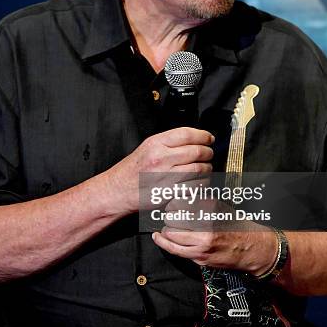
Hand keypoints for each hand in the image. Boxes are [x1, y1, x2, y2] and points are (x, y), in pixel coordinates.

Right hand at [99, 127, 213, 215]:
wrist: (117, 191)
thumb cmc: (132, 171)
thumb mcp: (147, 148)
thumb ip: (168, 142)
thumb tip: (194, 139)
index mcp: (156, 143)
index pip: (186, 134)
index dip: (203, 135)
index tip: (209, 138)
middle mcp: (161, 158)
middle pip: (196, 151)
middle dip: (208, 153)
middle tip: (209, 154)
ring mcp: (165, 176)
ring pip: (199, 169)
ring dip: (207, 169)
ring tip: (205, 169)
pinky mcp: (169, 193)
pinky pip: (194, 186)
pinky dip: (201, 184)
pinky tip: (199, 182)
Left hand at [152, 207, 277, 273]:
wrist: (253, 248)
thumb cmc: (236, 225)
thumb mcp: (221, 206)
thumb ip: (201, 202)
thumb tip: (178, 197)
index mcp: (211, 209)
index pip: (179, 203)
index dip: (172, 203)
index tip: (171, 204)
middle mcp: (206, 225)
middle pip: (173, 218)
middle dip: (168, 217)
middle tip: (169, 215)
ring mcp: (203, 244)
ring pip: (172, 234)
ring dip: (167, 230)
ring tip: (169, 226)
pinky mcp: (200, 258)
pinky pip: (175, 250)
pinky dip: (163, 242)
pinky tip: (158, 237)